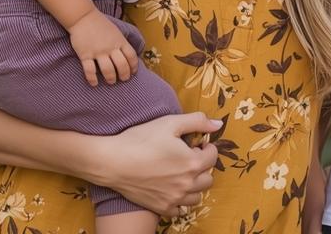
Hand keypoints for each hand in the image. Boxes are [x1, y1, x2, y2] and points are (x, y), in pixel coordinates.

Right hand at [67, 10, 137, 85]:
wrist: (83, 17)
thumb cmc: (100, 24)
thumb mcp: (116, 32)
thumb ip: (121, 43)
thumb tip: (128, 55)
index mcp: (120, 41)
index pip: (131, 56)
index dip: (134, 66)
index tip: (133, 72)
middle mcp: (111, 47)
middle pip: (122, 65)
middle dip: (124, 75)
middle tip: (123, 79)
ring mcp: (98, 52)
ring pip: (108, 70)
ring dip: (111, 78)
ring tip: (111, 81)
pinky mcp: (85, 55)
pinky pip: (90, 70)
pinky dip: (92, 79)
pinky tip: (94, 83)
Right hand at [93, 112, 220, 215]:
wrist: (112, 162)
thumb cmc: (141, 139)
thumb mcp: (170, 123)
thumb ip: (197, 121)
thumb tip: (218, 124)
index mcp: (192, 163)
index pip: (213, 157)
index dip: (206, 148)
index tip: (195, 144)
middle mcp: (187, 184)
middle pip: (208, 178)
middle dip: (202, 167)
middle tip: (187, 158)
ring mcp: (174, 198)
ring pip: (197, 196)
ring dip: (194, 185)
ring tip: (181, 173)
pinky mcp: (161, 207)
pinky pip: (181, 210)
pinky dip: (181, 201)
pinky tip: (172, 189)